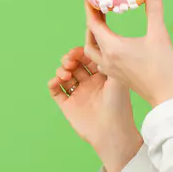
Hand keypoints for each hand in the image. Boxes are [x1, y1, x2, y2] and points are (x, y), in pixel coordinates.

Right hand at [47, 45, 141, 171]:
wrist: (112, 131)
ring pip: (64, 74)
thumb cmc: (119, 105)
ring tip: (67, 73)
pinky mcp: (68, 105)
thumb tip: (101, 41)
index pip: (89, 57)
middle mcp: (89, 82)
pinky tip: (57, 81)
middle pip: (75, 63)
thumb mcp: (117, 78)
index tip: (80, 46)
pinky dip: (53, 83)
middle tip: (72, 58)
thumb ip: (108, 60)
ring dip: (62, 69)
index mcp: (102, 75)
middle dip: (71, 58)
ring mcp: (78, 93)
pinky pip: (55, 90)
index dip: (83, 49)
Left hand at [83, 0, 172, 108]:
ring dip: (94, 36)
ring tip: (102, 26)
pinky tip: (112, 46)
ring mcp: (111, 69)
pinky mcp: (117, 76)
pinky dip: (101, 48)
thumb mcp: (159, 34)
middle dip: (92, 22)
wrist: (166, 95)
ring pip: (93, 51)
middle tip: (98, 9)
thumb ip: (154, 9)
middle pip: (90, 37)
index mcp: (112, 47)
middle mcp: (107, 59)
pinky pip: (101, 60)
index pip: (93, 24)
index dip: (90, 8)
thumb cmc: (162, 66)